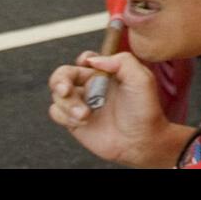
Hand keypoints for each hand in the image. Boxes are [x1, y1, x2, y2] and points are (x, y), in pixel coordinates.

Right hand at [48, 50, 172, 166]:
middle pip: (63, 74)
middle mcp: (92, 86)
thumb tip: (93, 60)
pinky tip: (82, 122)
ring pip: (57, 94)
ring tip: (85, 115)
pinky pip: (56, 112)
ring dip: (68, 104)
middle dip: (60, 80)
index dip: (83, 59)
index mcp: (107, 73)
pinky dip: (64, 116)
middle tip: (65, 91)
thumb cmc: (144, 109)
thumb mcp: (142, 79)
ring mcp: (81, 103)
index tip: (86, 65)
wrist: (140, 140)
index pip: (87, 59)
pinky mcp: (73, 120)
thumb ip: (122, 61)